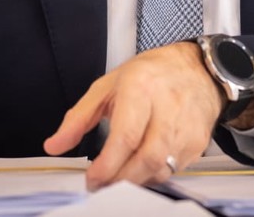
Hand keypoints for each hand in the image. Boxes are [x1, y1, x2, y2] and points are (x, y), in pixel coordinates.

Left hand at [42, 42, 221, 189]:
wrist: (197, 69)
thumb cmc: (152, 74)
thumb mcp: (107, 86)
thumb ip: (79, 118)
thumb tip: (55, 145)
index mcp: (141, 87)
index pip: (126, 136)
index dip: (107, 165)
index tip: (92, 178)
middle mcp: (168, 107)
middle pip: (145, 159)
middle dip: (119, 179)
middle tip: (102, 184)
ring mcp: (187, 127)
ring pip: (160, 169)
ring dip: (135, 180)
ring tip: (118, 175)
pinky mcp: (198, 142)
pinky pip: (172, 170)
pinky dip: (152, 175)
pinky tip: (140, 167)